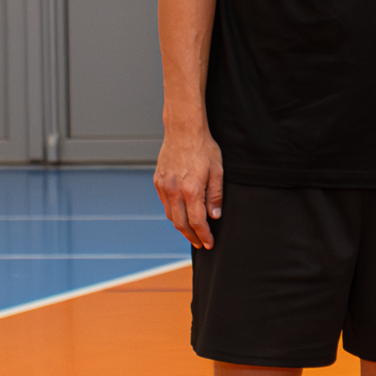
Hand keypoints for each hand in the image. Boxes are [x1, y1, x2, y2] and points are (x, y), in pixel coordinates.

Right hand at [153, 122, 224, 250]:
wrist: (183, 132)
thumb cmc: (204, 149)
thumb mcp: (218, 171)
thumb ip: (216, 195)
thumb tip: (214, 216)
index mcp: (191, 190)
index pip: (197, 222)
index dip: (203, 235)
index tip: (209, 243)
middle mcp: (174, 191)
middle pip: (180, 223)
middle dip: (191, 236)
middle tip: (200, 244)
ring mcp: (163, 186)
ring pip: (170, 215)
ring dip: (181, 227)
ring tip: (192, 233)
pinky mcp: (158, 181)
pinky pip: (165, 204)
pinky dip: (173, 213)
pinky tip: (182, 215)